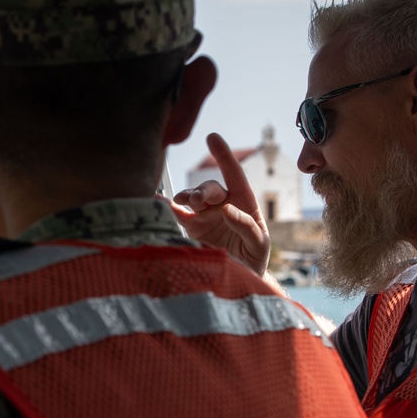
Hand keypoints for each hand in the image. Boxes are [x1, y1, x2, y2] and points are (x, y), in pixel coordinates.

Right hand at [166, 132, 270, 276]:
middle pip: (211, 190)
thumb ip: (247, 227)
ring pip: (192, 200)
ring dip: (187, 197)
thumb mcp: (258, 244)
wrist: (240, 280)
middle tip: (197, 201)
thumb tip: (227, 210)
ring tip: (182, 202)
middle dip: (203, 192)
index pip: (234, 176)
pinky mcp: (192, 229)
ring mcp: (205, 216)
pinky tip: (157, 201)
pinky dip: (167, 208)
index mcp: (243, 204)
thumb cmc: (254, 258)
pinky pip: (178, 215)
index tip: (213, 138)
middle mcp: (222, 206)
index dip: (224, 157)